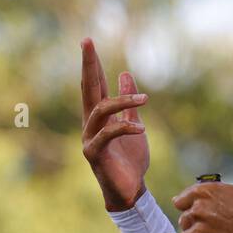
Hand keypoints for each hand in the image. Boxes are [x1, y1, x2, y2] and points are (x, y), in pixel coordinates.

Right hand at [80, 37, 149, 210]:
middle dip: (88, 65)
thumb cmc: (131, 160)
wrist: (130, 190)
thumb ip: (128, 103)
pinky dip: (126, 128)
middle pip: (87, 89)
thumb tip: (124, 74)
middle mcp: (90, 124)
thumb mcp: (134, 124)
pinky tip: (141, 129)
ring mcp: (89, 138)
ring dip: (123, 101)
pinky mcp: (94, 154)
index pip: (94, 84)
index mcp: (99, 116)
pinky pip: (108, 134)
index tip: (88, 42)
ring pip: (100, 110)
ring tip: (145, 99)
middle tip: (87, 42)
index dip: (91, 64)